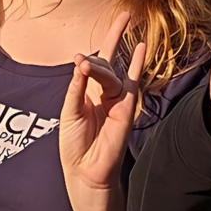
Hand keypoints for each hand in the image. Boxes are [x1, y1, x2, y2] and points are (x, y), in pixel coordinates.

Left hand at [60, 13, 150, 210]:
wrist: (85, 172)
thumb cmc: (75, 146)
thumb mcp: (69, 112)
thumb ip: (77, 88)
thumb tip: (83, 62)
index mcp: (89, 92)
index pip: (97, 62)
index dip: (99, 47)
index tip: (101, 37)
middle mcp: (105, 93)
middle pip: (105, 62)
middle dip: (99, 53)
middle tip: (89, 57)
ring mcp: (118, 100)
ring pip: (111, 73)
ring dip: (99, 67)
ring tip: (87, 65)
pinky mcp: (126, 109)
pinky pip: (132, 84)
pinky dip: (136, 64)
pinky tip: (141, 46)